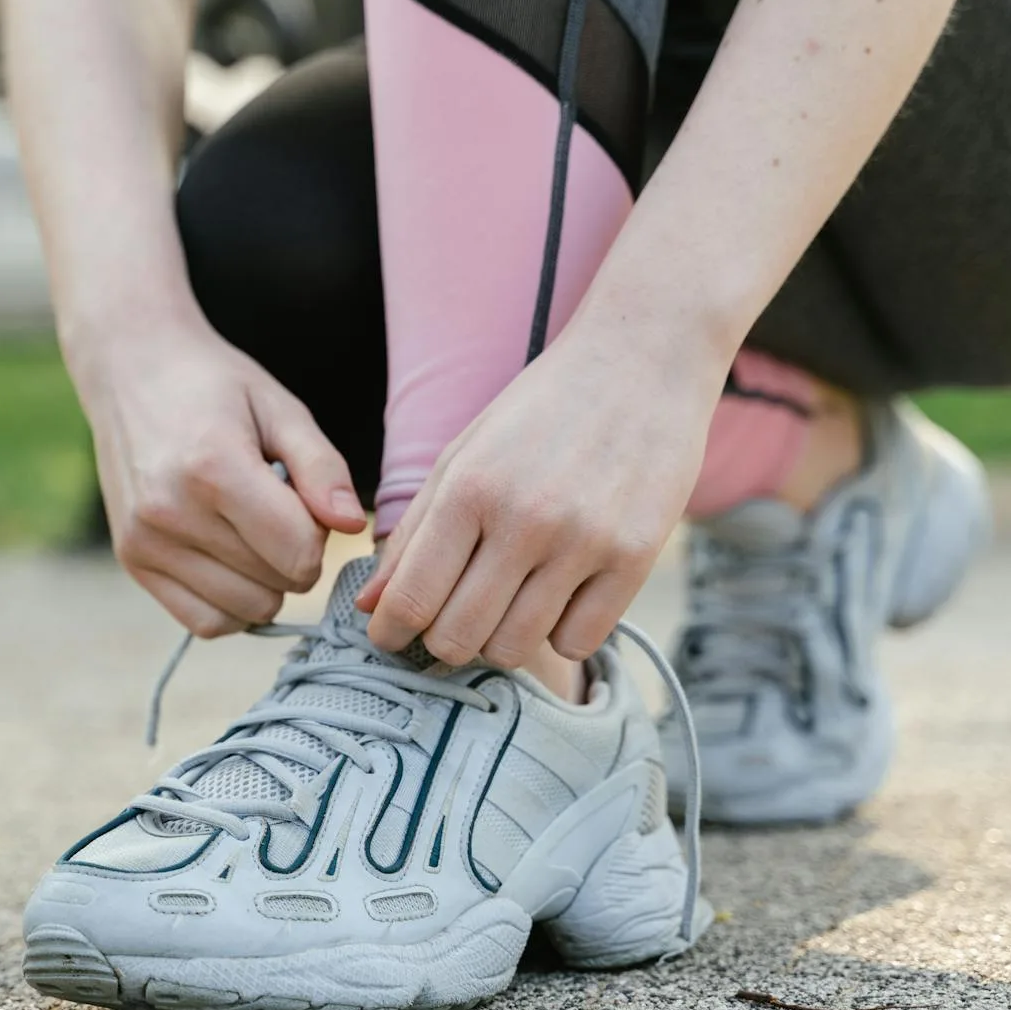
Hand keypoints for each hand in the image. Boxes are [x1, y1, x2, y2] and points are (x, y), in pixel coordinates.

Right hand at [76, 319, 367, 636]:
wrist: (130, 368)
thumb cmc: (214, 386)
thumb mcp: (280, 409)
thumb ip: (322, 468)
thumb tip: (353, 526)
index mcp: (213, 468)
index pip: (298, 553)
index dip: (319, 535)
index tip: (302, 502)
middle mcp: (171, 512)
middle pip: (276, 586)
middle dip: (292, 556)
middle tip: (273, 511)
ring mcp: (146, 543)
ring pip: (245, 612)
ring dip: (265, 584)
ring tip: (248, 530)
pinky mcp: (133, 562)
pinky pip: (205, 622)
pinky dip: (231, 606)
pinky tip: (230, 562)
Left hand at [357, 321, 727, 666]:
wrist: (641, 361)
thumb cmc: (542, 410)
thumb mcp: (465, 455)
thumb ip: (414, 532)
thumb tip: (369, 606)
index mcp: (469, 488)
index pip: (411, 598)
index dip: (389, 631)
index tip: (389, 637)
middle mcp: (524, 519)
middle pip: (458, 637)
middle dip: (442, 640)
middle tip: (453, 617)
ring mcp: (584, 541)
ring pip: (514, 648)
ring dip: (500, 638)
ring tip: (508, 602)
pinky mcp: (636, 557)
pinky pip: (578, 642)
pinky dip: (560, 632)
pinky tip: (560, 597)